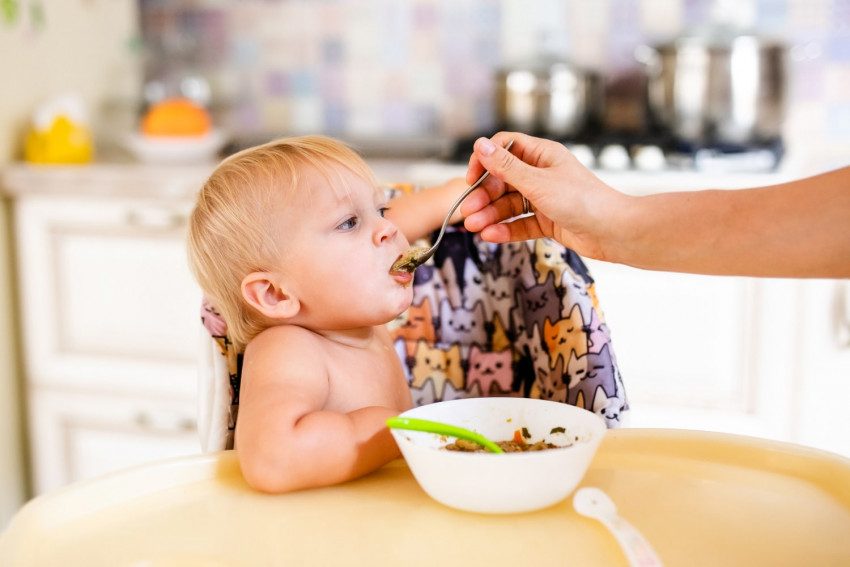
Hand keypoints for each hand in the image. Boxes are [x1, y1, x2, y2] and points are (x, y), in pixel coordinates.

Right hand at [460, 132, 627, 260]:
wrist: (614, 232)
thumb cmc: (583, 200)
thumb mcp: (538, 182)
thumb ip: (506, 167)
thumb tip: (480, 145)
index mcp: (542, 155)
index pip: (504, 149)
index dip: (485, 160)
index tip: (470, 177)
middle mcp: (541, 174)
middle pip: (502, 180)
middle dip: (484, 195)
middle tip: (468, 211)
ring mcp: (543, 198)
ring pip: (508, 204)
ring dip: (490, 215)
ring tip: (473, 227)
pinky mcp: (547, 221)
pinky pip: (519, 223)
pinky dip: (504, 229)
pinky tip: (490, 235)